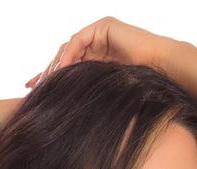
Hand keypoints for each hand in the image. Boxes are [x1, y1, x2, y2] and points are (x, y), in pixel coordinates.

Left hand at [24, 17, 174, 87]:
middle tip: (33, 88)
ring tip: (45, 83)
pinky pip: (79, 41)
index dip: (52, 78)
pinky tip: (62, 71)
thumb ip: (90, 93)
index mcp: (98, 57)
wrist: (164, 68)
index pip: (69, 66)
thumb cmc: (142, 86)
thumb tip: (72, 114)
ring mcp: (100, 33)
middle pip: (65, 56)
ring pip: (69, 48)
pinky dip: (69, 55)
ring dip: (56, 65)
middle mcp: (97, 43)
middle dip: (48, 72)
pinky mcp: (104, 27)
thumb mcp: (108, 92)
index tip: (35, 92)